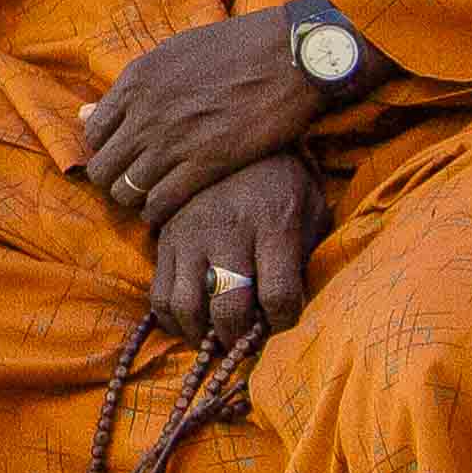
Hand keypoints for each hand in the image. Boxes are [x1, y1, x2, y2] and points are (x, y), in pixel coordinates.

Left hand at [76, 11, 325, 220]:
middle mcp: (146, 112)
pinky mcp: (206, 163)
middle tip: (135, 184)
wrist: (291, 55)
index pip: (93, 134)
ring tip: (152, 199)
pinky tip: (169, 210)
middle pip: (103, 169)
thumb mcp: (173, 54)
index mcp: (136, 81)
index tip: (124, 158)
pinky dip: (159, 213)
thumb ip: (131, 87)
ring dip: (137, 200)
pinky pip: (161, 203)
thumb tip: (84, 112)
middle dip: (115, 181)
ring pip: (126, 191)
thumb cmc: (237, 49)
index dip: (106, 151)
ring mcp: (174, 139)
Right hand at [145, 151, 321, 341]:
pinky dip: (173, 320)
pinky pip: (159, 294)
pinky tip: (192, 321)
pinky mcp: (165, 236)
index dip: (284, 321)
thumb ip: (308, 252)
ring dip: (202, 336)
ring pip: (186, 307)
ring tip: (215, 338)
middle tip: (246, 341)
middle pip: (229, 309)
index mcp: (273, 224)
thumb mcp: (312, 205)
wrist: (236, 130)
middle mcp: (229, 232)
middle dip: (241, 338)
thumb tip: (294, 303)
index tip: (283, 320)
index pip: (279, 297)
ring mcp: (191, 235)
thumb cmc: (285, 177)